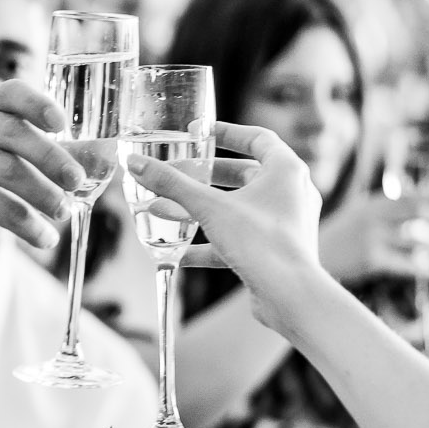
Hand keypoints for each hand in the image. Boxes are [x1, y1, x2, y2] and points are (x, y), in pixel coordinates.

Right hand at [0, 80, 85, 287]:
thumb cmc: (8, 168)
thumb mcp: (26, 148)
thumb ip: (56, 143)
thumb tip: (106, 157)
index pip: (12, 92)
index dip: (38, 105)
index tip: (62, 125)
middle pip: (13, 133)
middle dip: (51, 158)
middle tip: (76, 180)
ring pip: (8, 171)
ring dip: (43, 194)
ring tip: (64, 212)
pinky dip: (28, 225)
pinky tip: (46, 238)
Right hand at [125, 122, 329, 333]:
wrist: (289, 295)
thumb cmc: (261, 242)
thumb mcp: (209, 207)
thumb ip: (171, 184)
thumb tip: (136, 164)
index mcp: (286, 170)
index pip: (257, 138)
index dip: (227, 132)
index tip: (201, 133)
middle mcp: (292, 193)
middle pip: (245, 174)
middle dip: (208, 176)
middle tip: (181, 173)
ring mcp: (286, 223)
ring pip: (240, 209)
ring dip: (205, 210)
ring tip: (170, 212)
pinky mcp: (276, 251)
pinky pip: (240, 239)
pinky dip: (212, 242)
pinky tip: (180, 255)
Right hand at [319, 191, 428, 282]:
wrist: (311, 258)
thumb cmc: (339, 237)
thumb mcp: (358, 213)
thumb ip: (385, 203)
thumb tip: (412, 186)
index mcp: (371, 204)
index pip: (409, 195)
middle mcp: (373, 217)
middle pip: (416, 211)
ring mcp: (372, 238)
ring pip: (415, 239)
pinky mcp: (370, 260)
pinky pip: (404, 263)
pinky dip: (420, 266)